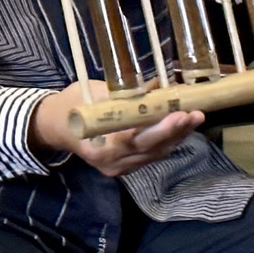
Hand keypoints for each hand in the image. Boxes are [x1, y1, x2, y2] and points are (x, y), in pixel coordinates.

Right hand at [31, 81, 202, 176]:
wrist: (57, 127)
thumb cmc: (73, 104)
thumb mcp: (93, 92)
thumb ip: (123, 93)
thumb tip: (158, 84)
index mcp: (98, 145)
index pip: (133, 139)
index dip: (159, 128)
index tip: (179, 114)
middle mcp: (111, 162)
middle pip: (150, 149)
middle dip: (176, 132)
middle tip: (196, 114)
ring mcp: (119, 168)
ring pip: (155, 154)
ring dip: (176, 136)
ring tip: (194, 117)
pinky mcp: (126, 167)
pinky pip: (151, 155)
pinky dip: (166, 141)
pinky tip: (180, 127)